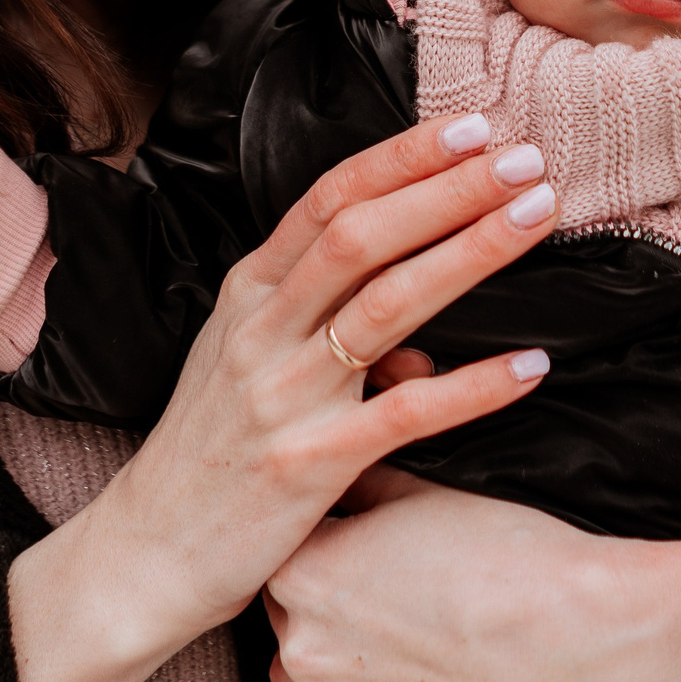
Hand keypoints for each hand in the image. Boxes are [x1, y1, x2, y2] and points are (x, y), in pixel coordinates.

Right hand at [6, 116, 557, 681]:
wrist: (145, 555)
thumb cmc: (210, 454)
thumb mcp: (254, 369)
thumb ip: (329, 335)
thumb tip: (419, 344)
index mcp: (249, 293)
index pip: (331, 198)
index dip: (404, 157)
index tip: (473, 126)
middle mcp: (261, 330)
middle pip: (363, 234)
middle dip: (449, 187)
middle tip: (525, 156)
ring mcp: (282, 396)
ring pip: (387, 304)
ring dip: (469, 252)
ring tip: (535, 216)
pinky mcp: (308, 465)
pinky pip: (404, 413)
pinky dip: (473, 386)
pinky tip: (531, 366)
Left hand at [264, 468, 680, 681]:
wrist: (579, 642)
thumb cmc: (510, 559)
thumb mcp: (426, 492)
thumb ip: (365, 484)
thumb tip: (345, 473)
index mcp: (305, 575)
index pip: (288, 545)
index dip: (329, 535)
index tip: (366, 536)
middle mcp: (303, 650)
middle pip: (292, 613)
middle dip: (330, 596)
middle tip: (394, 584)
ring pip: (312, 675)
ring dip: (342, 655)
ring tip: (409, 631)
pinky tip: (417, 676)